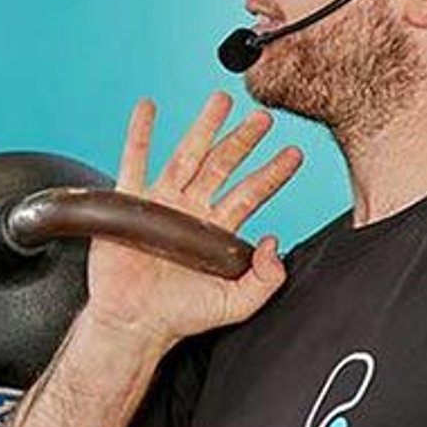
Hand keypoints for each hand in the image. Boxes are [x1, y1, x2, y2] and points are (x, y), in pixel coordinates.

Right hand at [80, 91, 303, 345]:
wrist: (134, 325)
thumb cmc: (179, 316)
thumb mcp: (235, 304)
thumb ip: (265, 279)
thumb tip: (276, 244)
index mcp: (216, 230)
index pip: (251, 192)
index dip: (273, 173)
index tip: (295, 153)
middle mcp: (191, 210)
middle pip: (222, 164)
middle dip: (243, 139)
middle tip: (263, 116)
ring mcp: (161, 203)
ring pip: (187, 155)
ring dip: (204, 127)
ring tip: (221, 101)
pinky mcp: (130, 203)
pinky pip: (135, 161)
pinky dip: (140, 134)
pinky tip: (148, 108)